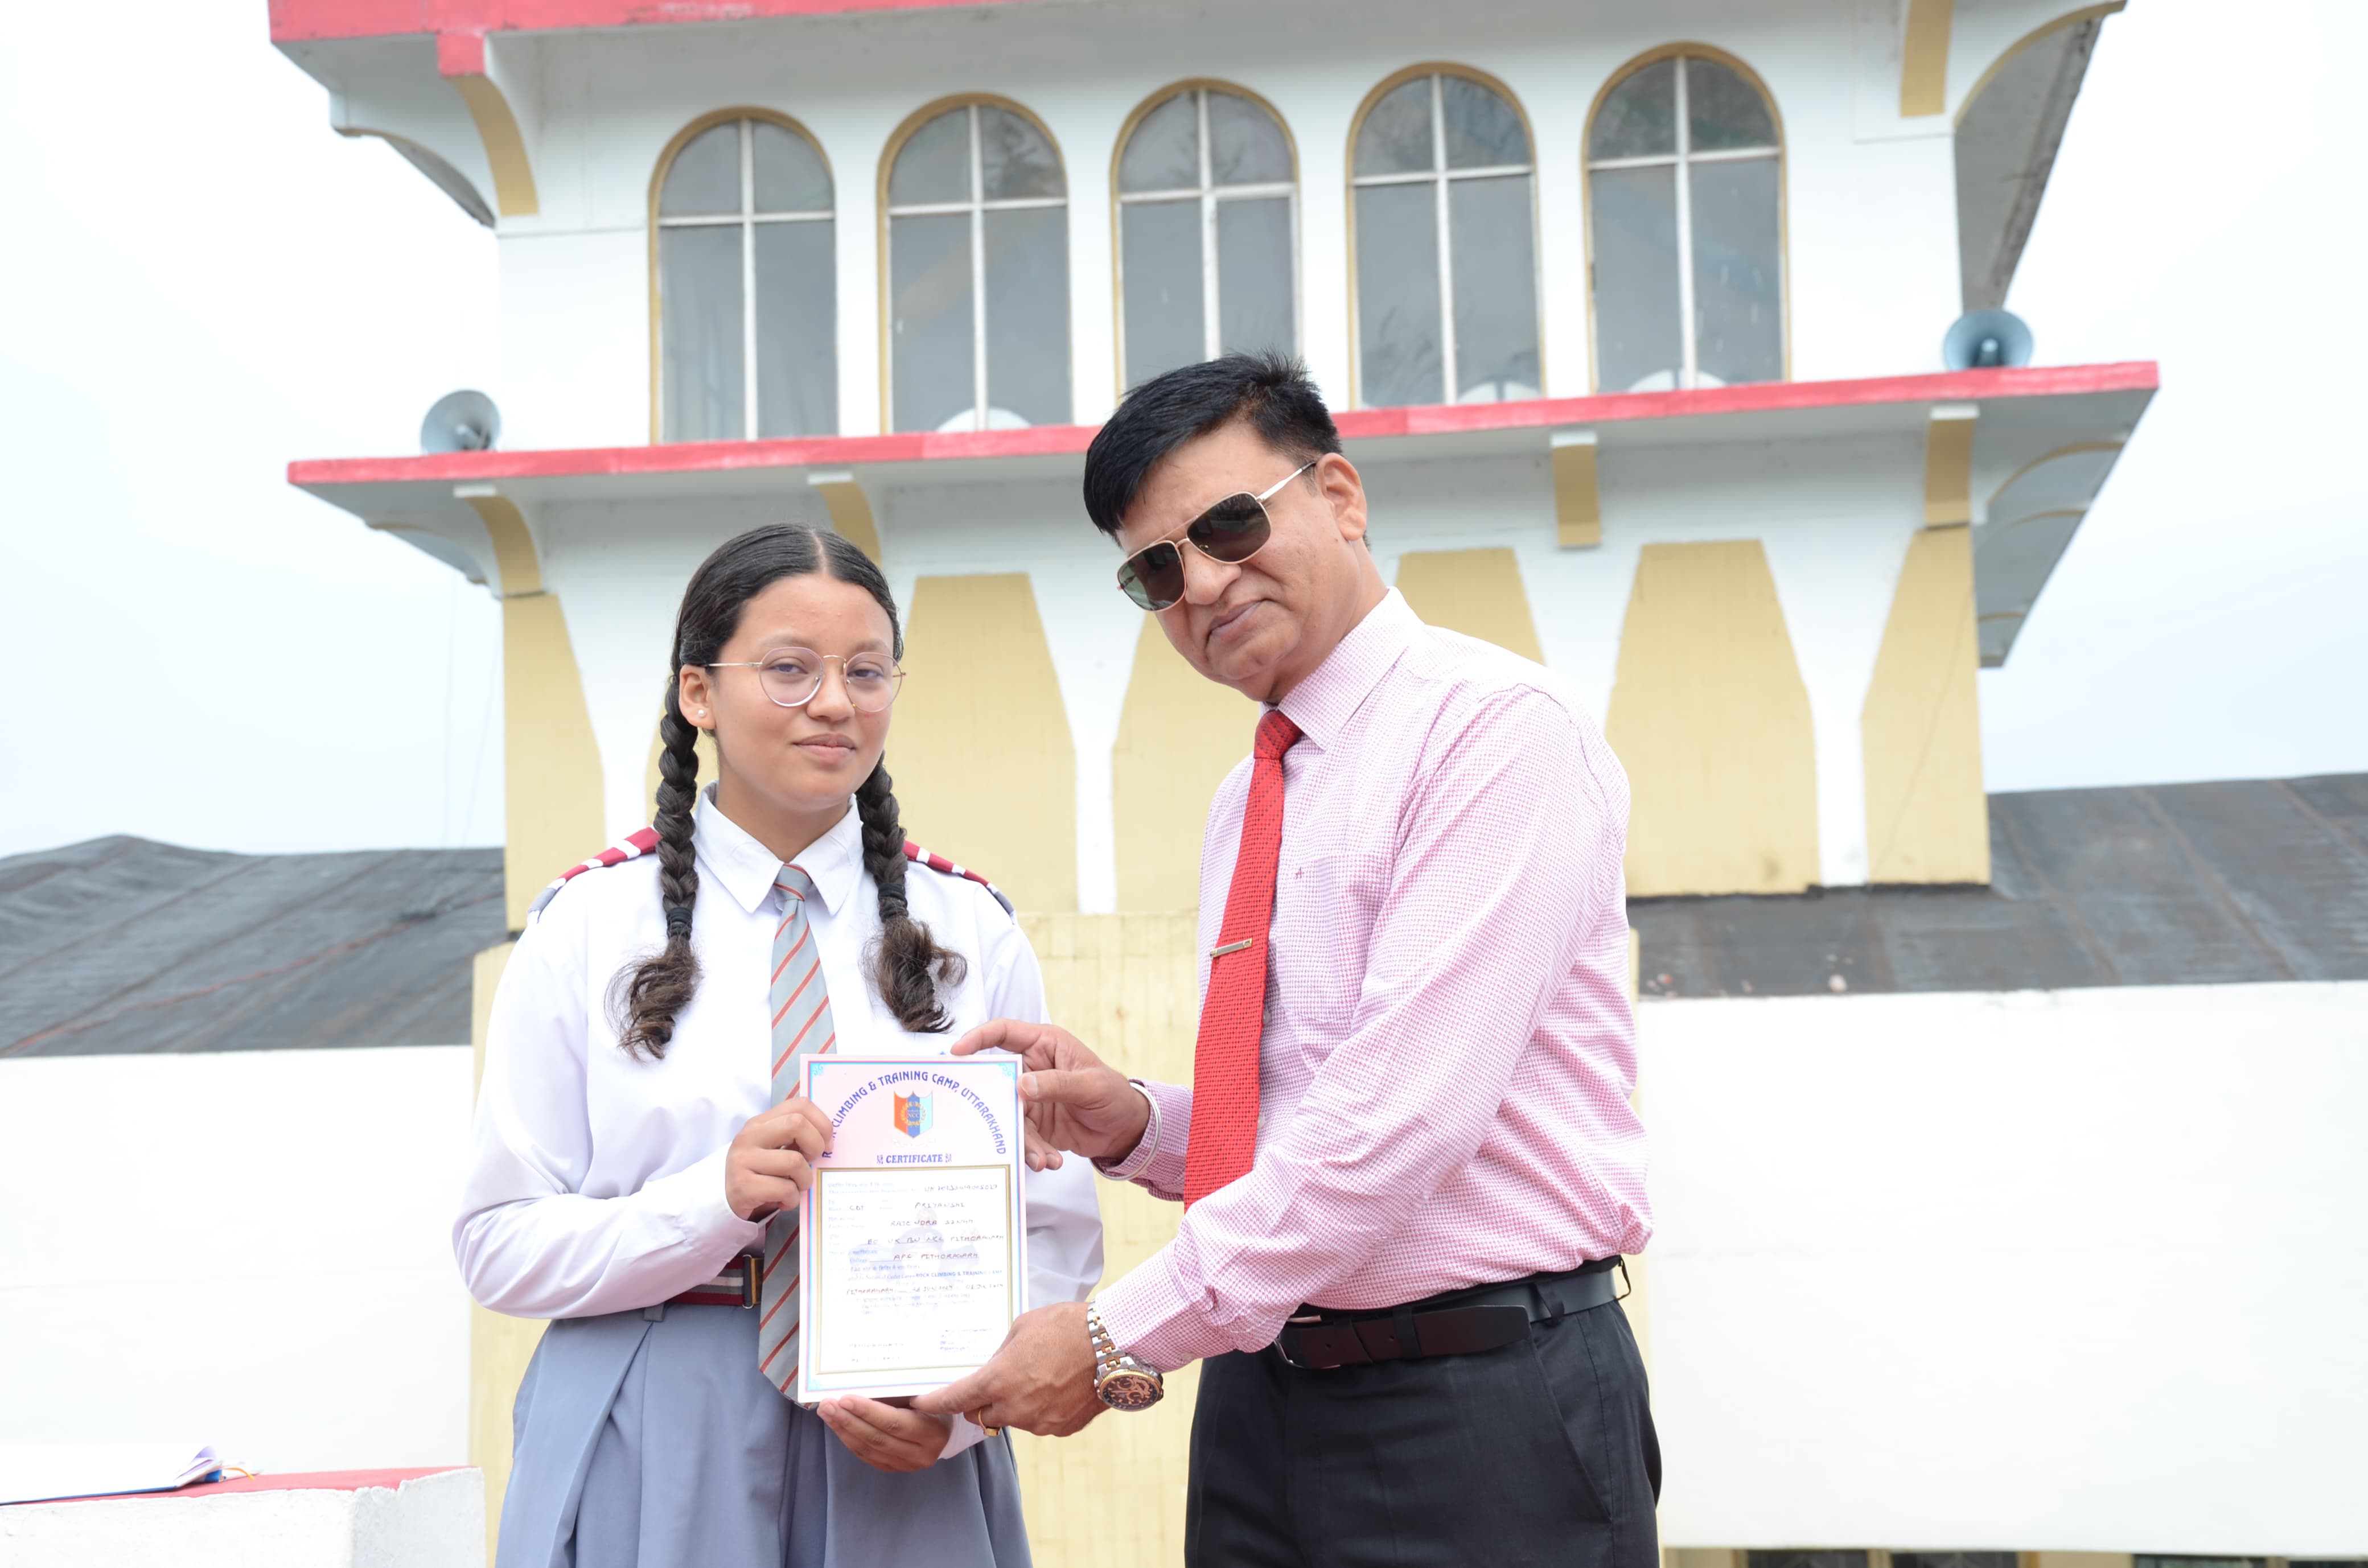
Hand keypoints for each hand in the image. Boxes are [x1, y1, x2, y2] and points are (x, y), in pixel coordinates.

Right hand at [724, 1095, 833, 1221]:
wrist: (723, 1200)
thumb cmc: (758, 1173)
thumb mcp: (773, 1149)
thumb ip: (795, 1138)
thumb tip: (828, 1140)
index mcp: (760, 1123)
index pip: (799, 1105)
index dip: (822, 1122)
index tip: (826, 1142)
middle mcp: (749, 1136)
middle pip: (797, 1124)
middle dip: (816, 1145)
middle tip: (812, 1162)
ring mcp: (743, 1160)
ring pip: (794, 1161)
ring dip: (804, 1180)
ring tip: (795, 1186)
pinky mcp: (743, 1186)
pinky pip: (784, 1188)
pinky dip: (792, 1198)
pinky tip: (783, 1200)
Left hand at [815, 1397, 954, 1472]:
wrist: (946, 1426)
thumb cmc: (933, 1402)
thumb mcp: (922, 1393)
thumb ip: (897, 1393)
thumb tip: (861, 1386)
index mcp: (934, 1432)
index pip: (894, 1423)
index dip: (868, 1411)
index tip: (846, 1398)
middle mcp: (923, 1454)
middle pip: (878, 1438)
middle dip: (848, 1421)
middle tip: (828, 1405)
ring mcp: (909, 1465)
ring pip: (869, 1449)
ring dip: (845, 1430)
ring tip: (827, 1413)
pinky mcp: (896, 1469)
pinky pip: (868, 1456)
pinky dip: (850, 1440)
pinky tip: (839, 1426)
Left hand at [912, 1301, 1105, 1436]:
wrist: (1113, 1344)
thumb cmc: (1067, 1327)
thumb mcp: (1022, 1327)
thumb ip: (1001, 1352)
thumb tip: (993, 1365)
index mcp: (998, 1381)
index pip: (955, 1399)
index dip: (935, 1403)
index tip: (921, 1404)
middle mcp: (1014, 1408)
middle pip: (981, 1415)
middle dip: (980, 1402)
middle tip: (993, 1382)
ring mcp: (1039, 1422)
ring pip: (1012, 1419)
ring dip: (1014, 1404)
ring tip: (1036, 1377)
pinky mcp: (1061, 1429)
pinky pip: (1039, 1422)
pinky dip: (1040, 1410)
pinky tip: (1055, 1387)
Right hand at [952, 1020, 1149, 1170]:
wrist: (1125, 1129)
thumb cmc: (1112, 1094)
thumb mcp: (1090, 1084)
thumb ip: (1056, 1083)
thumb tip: (1022, 1086)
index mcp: (1044, 1045)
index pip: (1003, 1033)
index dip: (978, 1038)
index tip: (957, 1051)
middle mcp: (1032, 1069)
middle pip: (997, 1081)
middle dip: (993, 1105)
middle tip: (987, 1123)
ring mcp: (1030, 1098)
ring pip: (1008, 1116)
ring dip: (1022, 1140)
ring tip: (1040, 1158)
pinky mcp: (1034, 1124)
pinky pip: (1022, 1138)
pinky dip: (1033, 1153)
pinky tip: (1049, 1162)